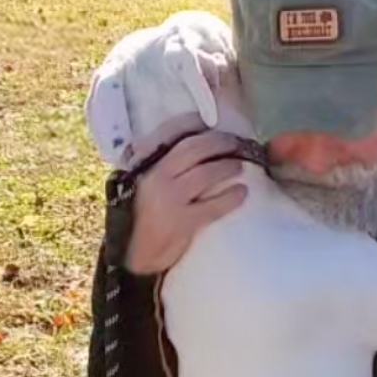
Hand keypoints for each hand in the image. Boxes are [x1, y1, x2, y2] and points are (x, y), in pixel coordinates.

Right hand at [124, 115, 247, 273]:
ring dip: (228, 167)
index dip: (192, 124)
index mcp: (144, 166)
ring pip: (205, 174)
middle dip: (220, 142)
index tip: (211, 121)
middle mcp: (155, 178)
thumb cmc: (143, 218)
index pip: (169, 134)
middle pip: (194, 149)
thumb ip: (164, 168)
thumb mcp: (145, 186)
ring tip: (241, 167)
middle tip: (238, 144)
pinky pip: (213, 205)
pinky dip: (231, 197)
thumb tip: (195, 148)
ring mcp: (168, 199)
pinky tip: (242, 194)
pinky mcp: (181, 222)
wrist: (134, 255)